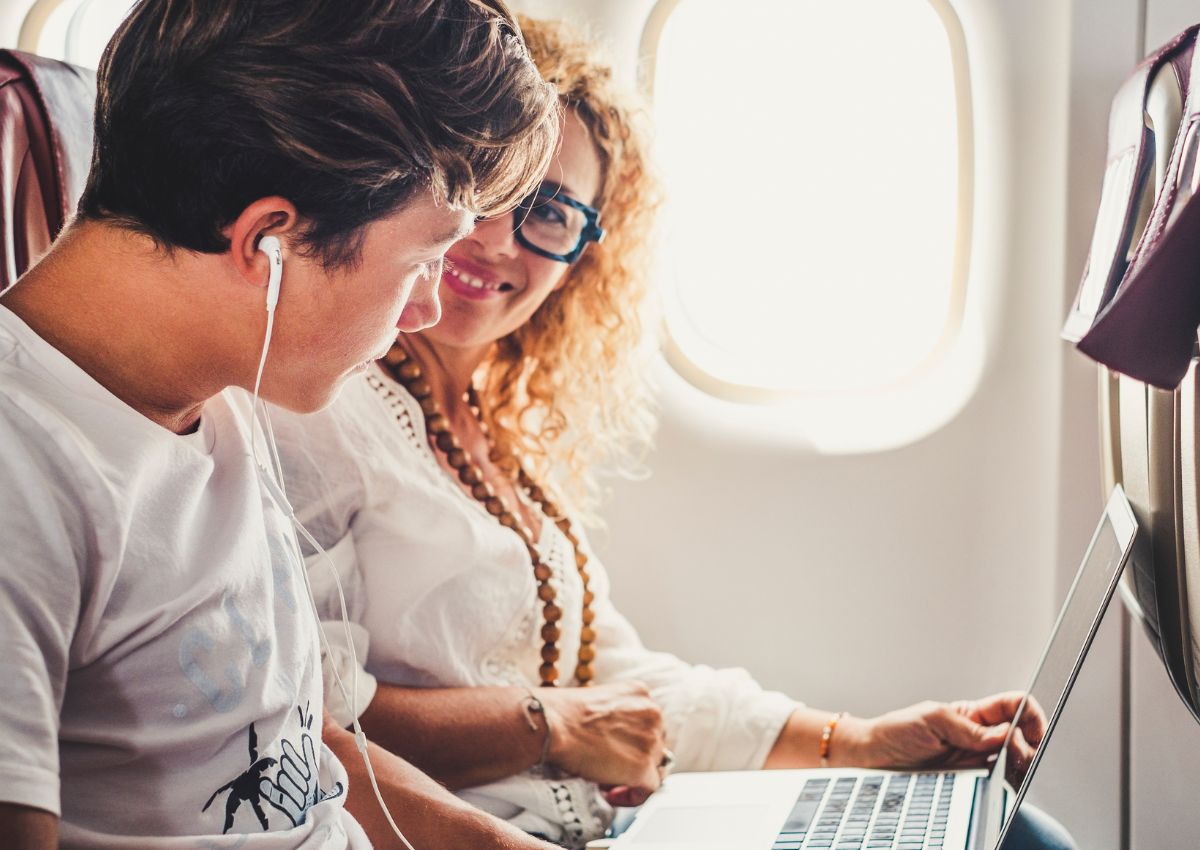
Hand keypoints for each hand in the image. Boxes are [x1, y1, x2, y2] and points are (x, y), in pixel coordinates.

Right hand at [537, 680, 666, 794]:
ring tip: (607, 782)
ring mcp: (651, 740)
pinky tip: (612, 794)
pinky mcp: (643, 766)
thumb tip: (615, 739)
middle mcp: (652, 713)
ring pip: (654, 767)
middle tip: (610, 769)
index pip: (649, 724)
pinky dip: (633, 796)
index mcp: (640, 694)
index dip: (633, 742)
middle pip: (655, 745)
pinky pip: (649, 789)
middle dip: (634, 759)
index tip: (618, 752)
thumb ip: (616, 716)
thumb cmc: (563, 713)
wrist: (554, 724)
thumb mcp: (598, 701)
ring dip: (633, 777)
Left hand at [843, 694, 1015, 769]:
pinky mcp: (970, 783)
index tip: (1031, 732)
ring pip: (1015, 764)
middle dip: (1026, 747)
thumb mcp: (931, 719)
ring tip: (1004, 770)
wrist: (873, 758)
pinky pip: (998, 784)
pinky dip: (1004, 785)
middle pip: (1023, 738)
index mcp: (973, 715)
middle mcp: (980, 738)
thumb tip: (1003, 735)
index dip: (1030, 715)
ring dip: (1017, 767)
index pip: (1015, 706)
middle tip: (1014, 755)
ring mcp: (976, 762)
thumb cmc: (896, 731)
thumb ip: (967, 727)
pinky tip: (996, 784)